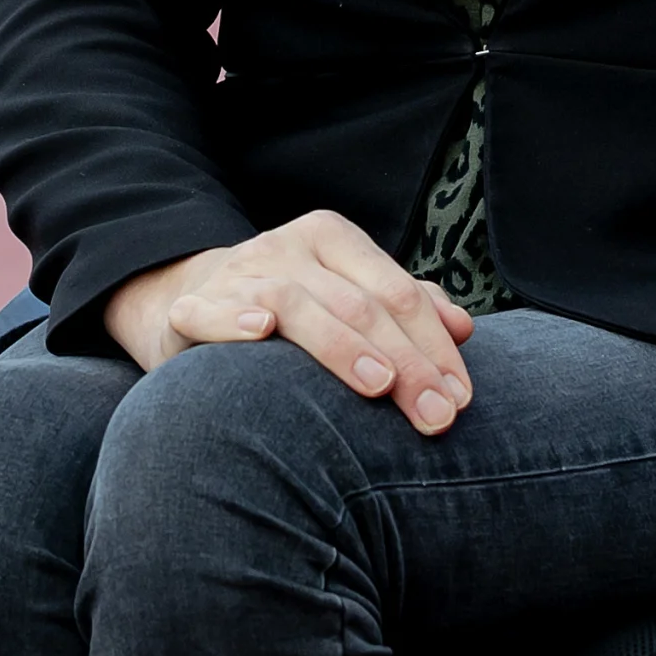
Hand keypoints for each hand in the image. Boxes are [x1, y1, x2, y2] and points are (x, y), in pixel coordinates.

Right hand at [101, 210, 477, 435]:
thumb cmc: (293, 309)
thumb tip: (464, 327)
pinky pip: (211, 310)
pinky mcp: (192, 306)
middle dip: (405, 364)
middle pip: (358, 304)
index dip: (434, 346)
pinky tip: (261, 333)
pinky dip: (235, 320)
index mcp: (331, 239)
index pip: (397, 292)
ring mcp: (238, 274)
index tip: (462, 399)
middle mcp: (286, 247)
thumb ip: (405, 308)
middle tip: (437, 416)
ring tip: (377, 386)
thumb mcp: (348, 296)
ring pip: (295, 302)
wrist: (191, 298)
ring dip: (339, 346)